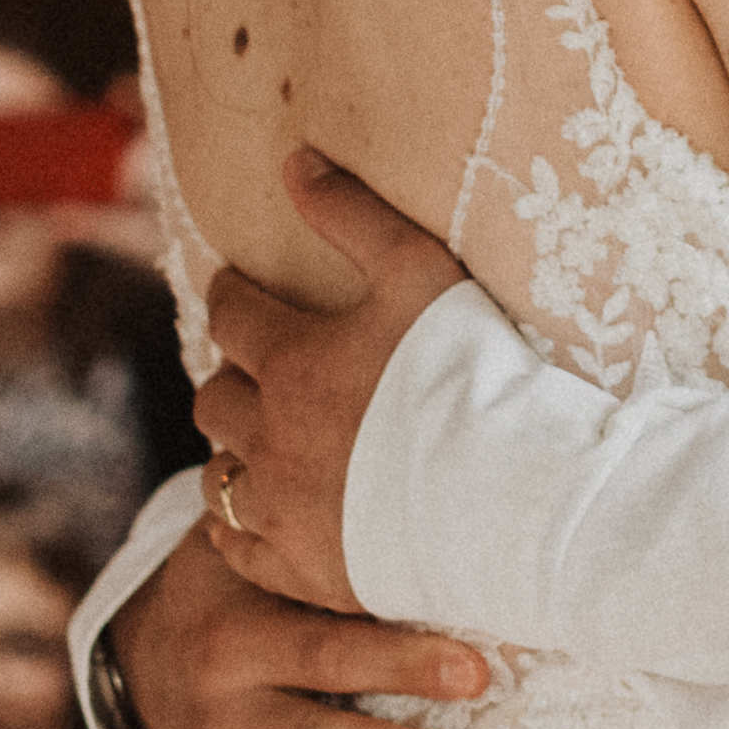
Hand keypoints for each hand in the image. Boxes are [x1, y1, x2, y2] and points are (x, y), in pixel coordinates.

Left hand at [188, 151, 473, 613]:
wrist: (513, 496)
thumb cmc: (474, 374)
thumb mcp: (419, 271)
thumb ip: (353, 214)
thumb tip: (294, 161)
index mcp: (290, 359)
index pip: (232, 314)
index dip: (232, 295)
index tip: (237, 289)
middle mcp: (269, 434)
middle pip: (215, 397)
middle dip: (231, 376)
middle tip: (255, 371)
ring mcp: (282, 508)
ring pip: (220, 475)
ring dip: (232, 452)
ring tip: (257, 444)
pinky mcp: (301, 568)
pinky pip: (238, 548)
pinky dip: (239, 526)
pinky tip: (256, 516)